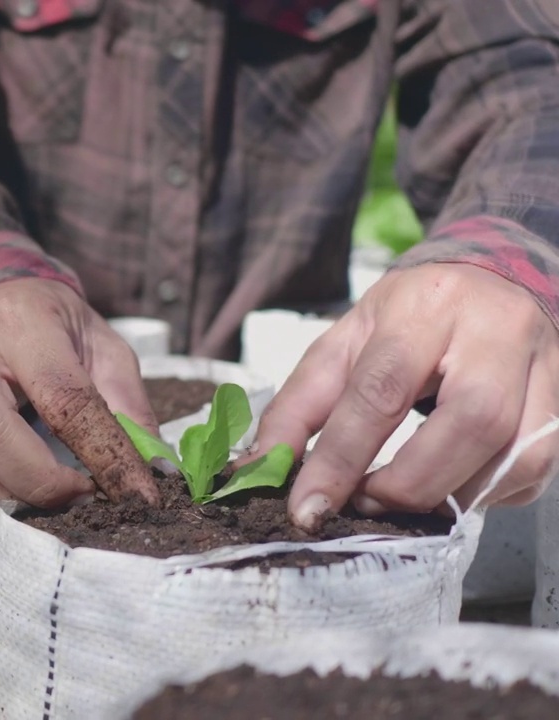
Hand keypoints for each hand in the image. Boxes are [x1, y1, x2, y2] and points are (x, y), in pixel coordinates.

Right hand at [0, 278, 158, 531]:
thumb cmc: (56, 331)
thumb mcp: (104, 347)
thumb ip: (128, 405)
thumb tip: (152, 474)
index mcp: (19, 323)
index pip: (61, 398)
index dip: (103, 454)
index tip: (136, 493)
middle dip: (40, 483)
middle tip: (78, 497)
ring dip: (2, 501)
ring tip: (41, 501)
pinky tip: (2, 502)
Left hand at [252, 264, 558, 530]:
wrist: (490, 277)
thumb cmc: (408, 317)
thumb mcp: (342, 343)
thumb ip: (298, 406)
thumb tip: (260, 469)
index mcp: (425, 308)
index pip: (383, 390)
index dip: (341, 458)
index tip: (308, 507)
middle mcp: (496, 332)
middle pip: (470, 424)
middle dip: (408, 483)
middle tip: (362, 502)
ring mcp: (545, 366)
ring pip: (515, 455)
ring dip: (448, 496)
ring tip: (398, 498)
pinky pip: (534, 470)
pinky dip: (484, 495)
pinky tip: (447, 485)